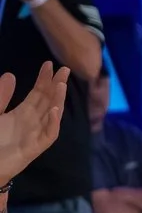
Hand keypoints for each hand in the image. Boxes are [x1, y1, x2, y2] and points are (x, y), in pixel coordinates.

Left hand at [0, 64, 67, 182]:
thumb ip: (2, 96)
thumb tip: (11, 74)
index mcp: (23, 113)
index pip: (38, 93)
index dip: (44, 79)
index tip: (48, 64)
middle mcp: (33, 121)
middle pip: (48, 101)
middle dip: (56, 85)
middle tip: (64, 69)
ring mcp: (36, 134)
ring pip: (51, 115)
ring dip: (57, 100)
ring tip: (60, 85)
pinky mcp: (35, 147)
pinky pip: (48, 134)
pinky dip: (53, 123)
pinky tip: (54, 111)